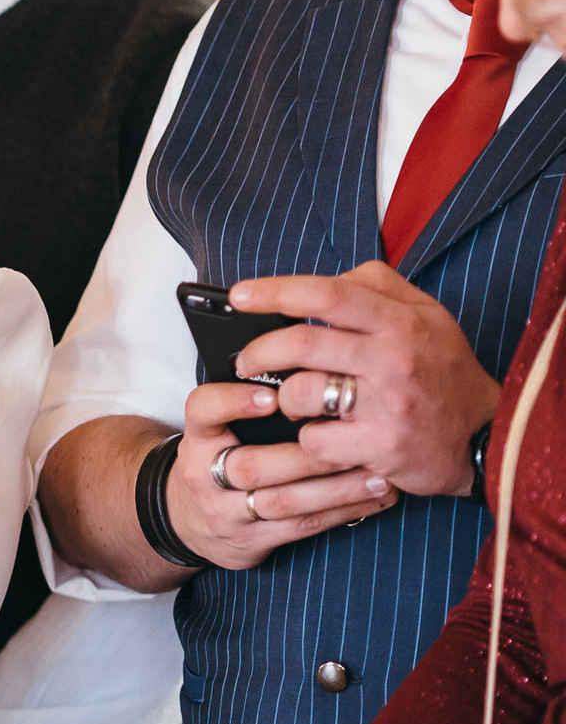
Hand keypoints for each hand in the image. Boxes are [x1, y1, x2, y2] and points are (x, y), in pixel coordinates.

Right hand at [166, 383, 397, 569]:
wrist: (188, 518)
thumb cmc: (221, 456)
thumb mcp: (220, 427)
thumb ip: (252, 401)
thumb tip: (313, 360)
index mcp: (198, 436)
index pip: (203, 410)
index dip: (234, 402)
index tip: (273, 397)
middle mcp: (203, 475)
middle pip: (249, 466)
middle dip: (307, 455)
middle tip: (356, 440)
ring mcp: (224, 511)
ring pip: (282, 502)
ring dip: (337, 489)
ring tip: (379, 474)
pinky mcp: (249, 541)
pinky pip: (301, 528)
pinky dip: (342, 512)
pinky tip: (373, 498)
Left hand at [231, 265, 498, 498]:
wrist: (485, 437)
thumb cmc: (443, 372)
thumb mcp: (427, 316)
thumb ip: (379, 287)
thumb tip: (326, 276)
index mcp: (401, 321)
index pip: (327, 295)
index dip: (275, 292)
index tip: (238, 295)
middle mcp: (394, 358)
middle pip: (300, 345)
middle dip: (258, 352)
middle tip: (245, 360)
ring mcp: (388, 405)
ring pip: (300, 393)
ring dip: (283, 399)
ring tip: (292, 401)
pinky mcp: (381, 447)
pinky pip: (314, 440)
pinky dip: (308, 439)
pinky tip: (323, 436)